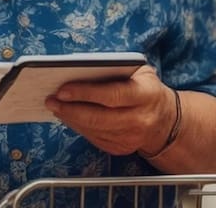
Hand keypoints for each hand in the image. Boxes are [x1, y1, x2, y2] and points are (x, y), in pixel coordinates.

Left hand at [45, 66, 174, 155]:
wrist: (164, 120)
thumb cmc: (145, 88)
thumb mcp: (140, 71)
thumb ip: (115, 68)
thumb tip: (78, 67)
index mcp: (146, 95)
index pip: (112, 95)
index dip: (85, 93)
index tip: (62, 89)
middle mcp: (140, 120)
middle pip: (99, 118)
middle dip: (70, 109)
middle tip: (50, 100)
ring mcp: (131, 138)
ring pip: (93, 130)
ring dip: (70, 118)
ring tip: (55, 106)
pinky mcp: (120, 149)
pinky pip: (93, 138)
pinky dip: (78, 127)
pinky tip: (68, 116)